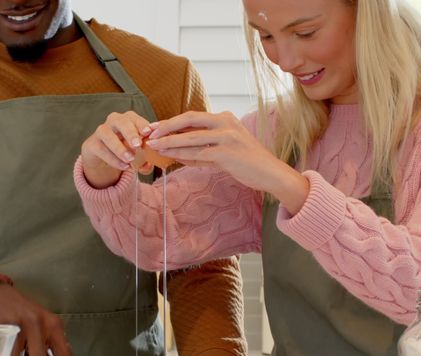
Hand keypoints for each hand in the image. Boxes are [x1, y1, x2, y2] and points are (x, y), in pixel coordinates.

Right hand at [80, 110, 158, 187]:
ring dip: (119, 147)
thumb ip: (146, 159)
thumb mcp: (139, 153)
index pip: (136, 118)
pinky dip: (112, 158)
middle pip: (121, 122)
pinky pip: (101, 149)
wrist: (104, 156)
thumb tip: (148, 166)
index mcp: (129, 119)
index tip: (148, 133)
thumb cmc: (127, 149)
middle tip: (138, 144)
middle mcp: (115, 121)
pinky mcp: (92, 144)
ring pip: (107, 134)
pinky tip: (123, 166)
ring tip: (130, 159)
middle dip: (130, 133)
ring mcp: (102, 131)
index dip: (142, 124)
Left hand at [145, 111, 309, 211]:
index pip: (193, 116)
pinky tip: (170, 157)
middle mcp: (226, 122)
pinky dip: (182, 154)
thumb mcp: (225, 150)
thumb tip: (177, 152)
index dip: (172, 122)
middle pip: (189, 119)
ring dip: (170, 141)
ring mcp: (227, 137)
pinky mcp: (227, 153)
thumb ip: (203, 148)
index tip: (155, 127)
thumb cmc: (247, 163)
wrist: (270, 173)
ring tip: (154, 145)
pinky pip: (199, 153)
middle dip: (167, 126)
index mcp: (225, 118)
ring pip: (191, 137)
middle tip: (149, 133)